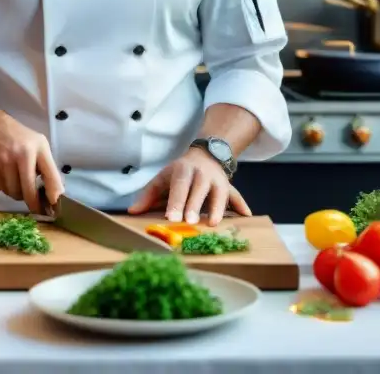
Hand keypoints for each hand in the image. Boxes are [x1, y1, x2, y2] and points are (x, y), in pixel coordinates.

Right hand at [0, 111, 64, 213]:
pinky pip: (1, 189)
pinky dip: (6, 189)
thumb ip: (48, 168)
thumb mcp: (40, 146)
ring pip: (13, 192)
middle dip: (33, 202)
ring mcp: (2, 163)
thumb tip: (55, 196)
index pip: (49, 176)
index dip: (52, 194)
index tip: (53, 206)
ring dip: (18, 194)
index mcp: (36, 149)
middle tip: (35, 207)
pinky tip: (8, 178)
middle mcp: (19, 155)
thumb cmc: (22, 139)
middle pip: (27, 190)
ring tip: (19, 184)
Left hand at [127, 147, 250, 224]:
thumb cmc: (179, 173)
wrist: (205, 155)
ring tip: (213, 224)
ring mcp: (217, 180)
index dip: (175, 202)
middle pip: (199, 190)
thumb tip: (132, 211)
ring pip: (219, 193)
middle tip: (190, 223)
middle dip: (194, 206)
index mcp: (183, 170)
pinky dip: (242, 205)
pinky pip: (236, 196)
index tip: (171, 218)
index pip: (179, 186)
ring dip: (217, 208)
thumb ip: (148, 196)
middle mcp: (202, 174)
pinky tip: (247, 216)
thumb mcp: (162, 179)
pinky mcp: (229, 187)